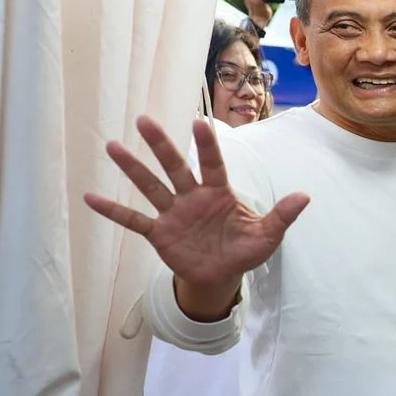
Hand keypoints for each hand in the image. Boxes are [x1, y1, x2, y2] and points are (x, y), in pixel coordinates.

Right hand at [84, 117, 308, 316]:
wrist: (222, 274)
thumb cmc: (245, 249)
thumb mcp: (267, 236)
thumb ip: (282, 216)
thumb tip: (305, 196)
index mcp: (219, 193)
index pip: (212, 164)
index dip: (207, 145)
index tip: (198, 121)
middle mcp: (193, 197)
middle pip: (175, 167)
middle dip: (161, 145)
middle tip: (143, 120)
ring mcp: (173, 213)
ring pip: (151, 187)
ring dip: (132, 169)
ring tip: (112, 146)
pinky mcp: (159, 233)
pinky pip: (134, 220)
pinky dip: (114, 211)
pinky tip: (90, 197)